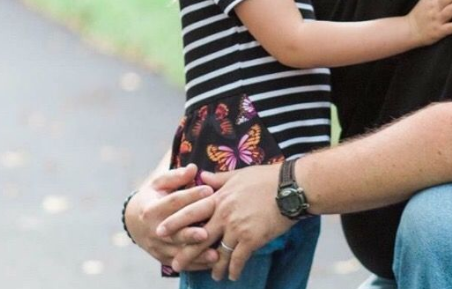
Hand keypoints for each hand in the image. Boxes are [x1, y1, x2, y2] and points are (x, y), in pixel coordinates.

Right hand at [124, 164, 219, 269]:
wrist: (135, 222)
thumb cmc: (154, 197)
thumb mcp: (160, 184)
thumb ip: (176, 177)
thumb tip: (193, 168)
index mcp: (151, 209)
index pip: (172, 202)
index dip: (190, 196)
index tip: (209, 190)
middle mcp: (153, 230)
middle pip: (174, 232)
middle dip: (190, 233)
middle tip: (207, 232)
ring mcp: (157, 246)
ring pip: (178, 251)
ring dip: (196, 253)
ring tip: (215, 253)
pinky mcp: (163, 258)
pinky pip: (181, 262)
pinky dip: (196, 264)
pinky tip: (212, 261)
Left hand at [160, 164, 294, 280]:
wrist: (291, 187)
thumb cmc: (267, 178)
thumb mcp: (239, 174)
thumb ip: (218, 178)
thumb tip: (201, 175)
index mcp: (220, 198)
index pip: (192, 211)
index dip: (175, 222)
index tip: (160, 231)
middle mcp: (224, 214)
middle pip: (200, 237)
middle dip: (186, 253)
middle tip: (174, 266)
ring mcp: (237, 227)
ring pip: (219, 252)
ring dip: (214, 266)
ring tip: (213, 275)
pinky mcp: (251, 238)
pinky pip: (238, 258)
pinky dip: (234, 269)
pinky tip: (232, 276)